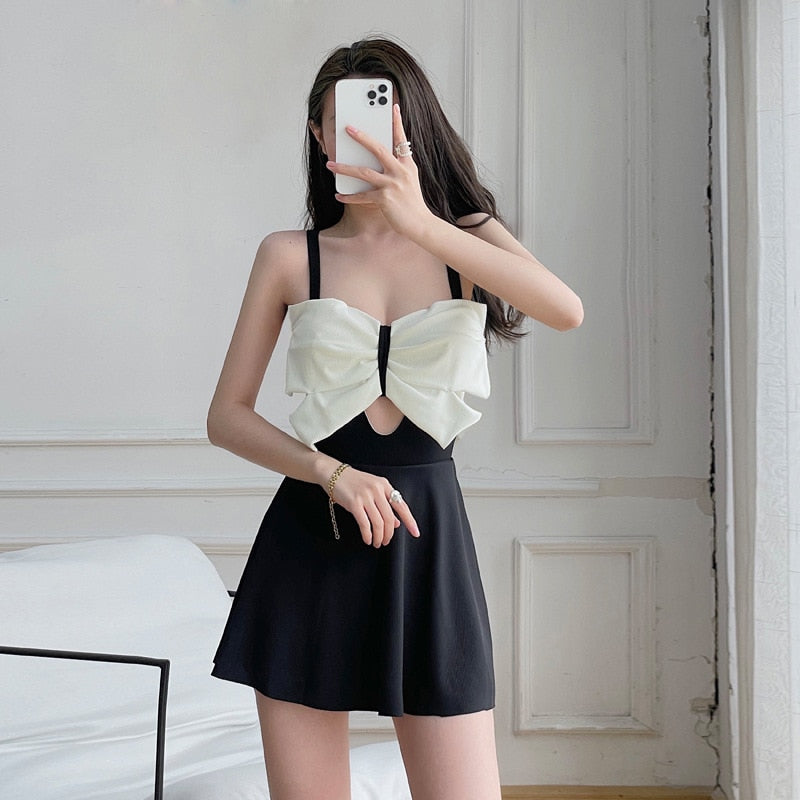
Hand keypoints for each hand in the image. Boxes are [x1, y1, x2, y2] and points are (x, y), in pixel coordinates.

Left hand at [325, 104, 433, 238]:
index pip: (401, 139)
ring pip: (364, 172)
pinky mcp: (385, 199)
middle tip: (348, 128)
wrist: (421, 224)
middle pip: (378, 149)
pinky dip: (349, 196)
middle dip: (361, 137)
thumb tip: (380, 162)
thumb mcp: (410, 181)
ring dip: (344, 168)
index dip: (397, 122)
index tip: (392, 106)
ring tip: (330, 165)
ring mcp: (392, 184)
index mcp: (407, 164)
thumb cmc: (413, 204)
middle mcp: (400, 171)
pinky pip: (362, 196)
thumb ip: (398, 169)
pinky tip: (338, 195)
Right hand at [329, 465, 419, 547]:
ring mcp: (366, 496)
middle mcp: (377, 490)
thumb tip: (397, 523)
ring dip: (379, 537)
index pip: (401, 506)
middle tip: (386, 542)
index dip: (410, 521)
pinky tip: (367, 539)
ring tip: (377, 543)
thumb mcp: (373, 490)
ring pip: (378, 523)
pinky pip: (365, 524)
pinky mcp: (354, 503)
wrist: (333, 473)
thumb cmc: (353, 482)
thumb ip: (385, 505)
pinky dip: (368, 535)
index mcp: (385, 485)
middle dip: (389, 534)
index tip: (415, 533)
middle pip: (389, 518)